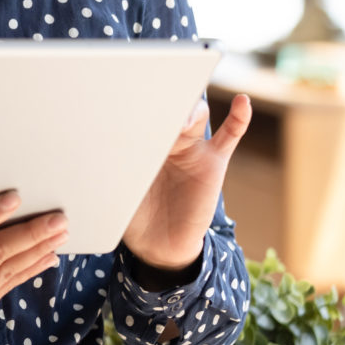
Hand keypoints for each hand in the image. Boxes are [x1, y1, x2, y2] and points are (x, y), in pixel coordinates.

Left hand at [122, 93, 252, 270]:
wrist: (160, 244)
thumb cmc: (134, 212)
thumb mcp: (119, 186)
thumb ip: (118, 164)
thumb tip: (102, 145)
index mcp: (139, 138)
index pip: (140, 110)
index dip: (137, 103)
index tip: (129, 103)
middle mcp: (166, 138)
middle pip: (169, 106)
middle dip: (164, 100)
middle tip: (157, 105)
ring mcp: (192, 148)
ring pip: (196, 116)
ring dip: (192, 111)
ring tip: (185, 120)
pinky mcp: (214, 162)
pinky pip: (230, 135)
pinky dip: (238, 118)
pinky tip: (242, 102)